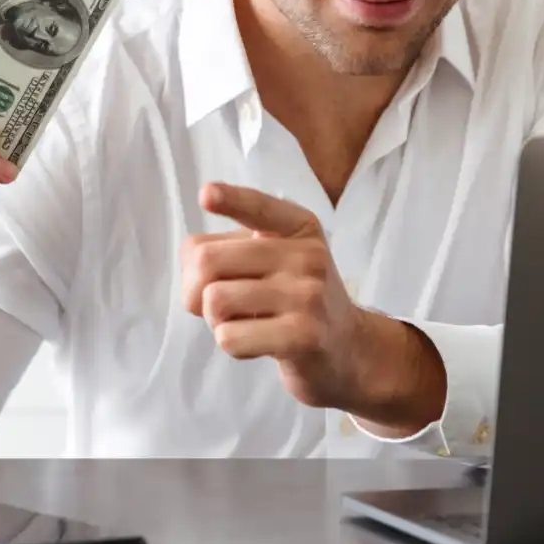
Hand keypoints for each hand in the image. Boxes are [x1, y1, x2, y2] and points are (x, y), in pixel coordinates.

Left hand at [181, 182, 443, 436]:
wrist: (349, 349)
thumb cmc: (296, 300)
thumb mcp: (277, 260)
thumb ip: (233, 253)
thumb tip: (194, 279)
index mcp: (299, 227)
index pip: (258, 207)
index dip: (231, 199)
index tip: (206, 195)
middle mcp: (307, 255)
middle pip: (208, 260)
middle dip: (194, 289)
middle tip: (218, 305)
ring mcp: (308, 295)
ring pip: (215, 301)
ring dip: (216, 320)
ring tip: (244, 322)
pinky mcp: (303, 336)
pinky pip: (230, 337)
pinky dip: (232, 345)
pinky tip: (258, 343)